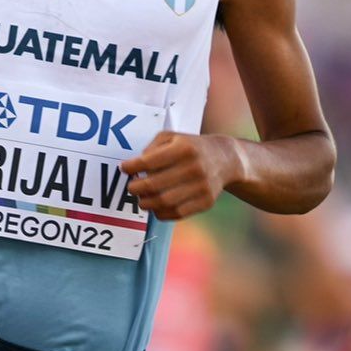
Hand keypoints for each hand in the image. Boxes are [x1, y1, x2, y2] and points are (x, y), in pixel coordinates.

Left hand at [121, 131, 238, 220]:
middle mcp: (194, 168)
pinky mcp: (206, 202)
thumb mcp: (173, 137)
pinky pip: (177, 213)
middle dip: (136, 188)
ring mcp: (201, 187)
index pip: (149, 161)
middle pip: (154, 185)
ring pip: (163, 202)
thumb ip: (152, 148)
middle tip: (131, 187)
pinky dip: (161, 213)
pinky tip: (156, 207)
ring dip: (146, 203)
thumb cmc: (191, 147)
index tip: (124, 168)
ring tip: (142, 199)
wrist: (226, 159)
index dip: (132, 167)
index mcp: (184, 148)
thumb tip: (135, 167)